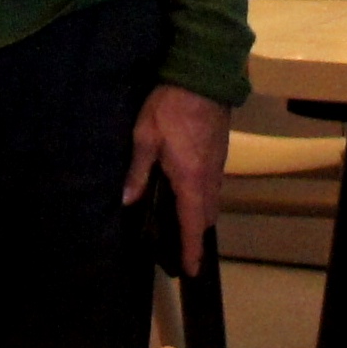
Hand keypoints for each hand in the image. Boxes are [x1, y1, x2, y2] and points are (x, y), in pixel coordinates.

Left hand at [122, 84, 228, 276]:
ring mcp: (218, 166)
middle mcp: (209, 178)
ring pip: (212, 201)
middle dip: (195, 235)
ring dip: (200, 217)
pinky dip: (203, 199)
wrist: (204, 77)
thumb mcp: (145, 137)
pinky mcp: (219, 154)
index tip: (193, 270)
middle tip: (180, 250)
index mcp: (190, 179)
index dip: (191, 249)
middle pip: (206, 216)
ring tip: (182, 225)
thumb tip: (126, 201)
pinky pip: (213, 186)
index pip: (192, 224)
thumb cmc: (171, 107)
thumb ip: (137, 170)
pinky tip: (188, 194)